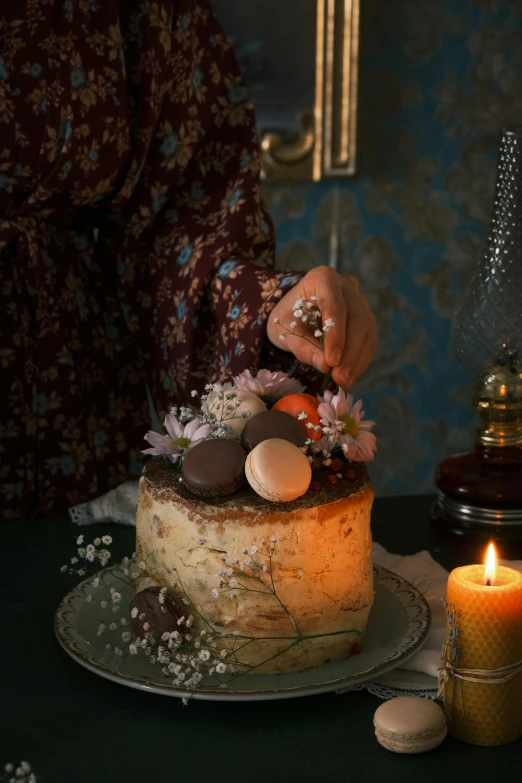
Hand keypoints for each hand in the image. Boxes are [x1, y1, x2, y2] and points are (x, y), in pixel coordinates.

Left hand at [267, 266, 376, 387]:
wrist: (295, 311)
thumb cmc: (287, 317)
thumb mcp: (285, 330)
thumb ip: (303, 346)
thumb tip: (325, 366)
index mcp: (323, 278)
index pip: (334, 307)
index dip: (335, 336)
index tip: (332, 362)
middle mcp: (346, 285)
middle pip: (356, 319)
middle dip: (349, 352)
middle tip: (339, 378)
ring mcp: (360, 300)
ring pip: (367, 330)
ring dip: (357, 360)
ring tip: (345, 382)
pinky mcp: (367, 317)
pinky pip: (369, 339)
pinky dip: (361, 360)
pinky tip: (352, 377)